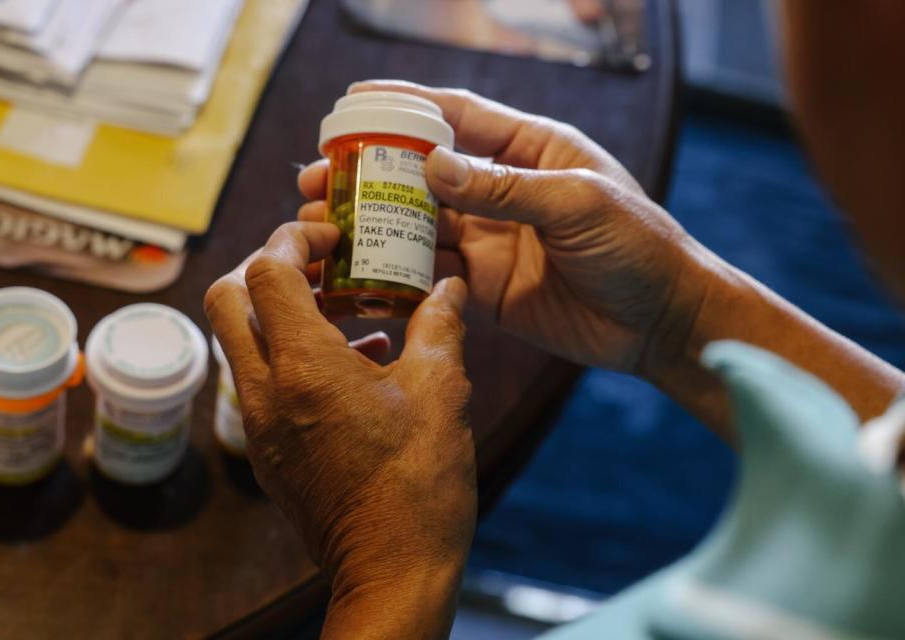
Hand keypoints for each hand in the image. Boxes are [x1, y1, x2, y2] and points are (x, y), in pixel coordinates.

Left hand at [205, 222, 475, 637]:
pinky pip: (260, 382)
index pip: (266, 271)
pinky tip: (356, 365)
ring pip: (240, 341)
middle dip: (265, 267)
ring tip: (344, 310)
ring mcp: (259, 425)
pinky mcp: (267, 451)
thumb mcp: (440, 392)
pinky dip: (290, 356)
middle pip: (227, 298)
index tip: (331, 237)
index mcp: (304, 367)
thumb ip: (439, 325)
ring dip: (279, 312)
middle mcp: (265, 391)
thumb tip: (448, 285)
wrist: (392, 570)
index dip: (294, 239)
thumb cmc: (418, 483)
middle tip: (317, 264)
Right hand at [299, 80, 711, 375]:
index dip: (405, 105)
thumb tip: (432, 165)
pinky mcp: (484, 288)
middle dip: (368, 172)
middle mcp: (502, 191)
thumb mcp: (578, 203)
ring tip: (320, 222)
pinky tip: (356, 271)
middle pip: (422, 173)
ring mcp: (490, 240)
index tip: (353, 101)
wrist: (662, 322)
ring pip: (417, 225)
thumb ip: (505, 187)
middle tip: (315, 177)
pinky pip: (430, 275)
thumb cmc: (639, 246)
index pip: (458, 115)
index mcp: (530, 150)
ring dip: (370, 223)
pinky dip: (394, 273)